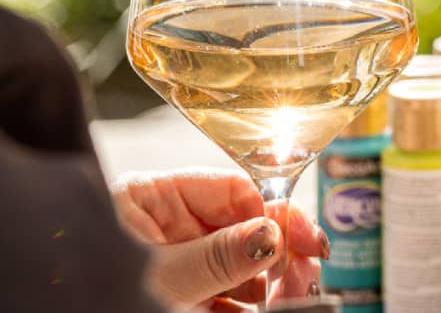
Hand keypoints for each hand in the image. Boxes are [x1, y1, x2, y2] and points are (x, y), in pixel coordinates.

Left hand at [111, 169, 329, 310]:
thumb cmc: (83, 297)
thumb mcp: (160, 275)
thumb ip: (217, 255)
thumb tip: (273, 233)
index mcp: (149, 199)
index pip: (230, 189)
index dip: (271, 210)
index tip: (301, 236)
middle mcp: (166, 227)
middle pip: (243, 225)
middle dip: (277, 247)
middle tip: (308, 268)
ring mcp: (176, 264)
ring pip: (241, 263)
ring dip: (270, 280)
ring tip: (288, 295)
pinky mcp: (183, 297)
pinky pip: (228, 294)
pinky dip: (249, 303)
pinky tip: (260, 309)